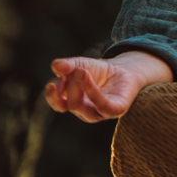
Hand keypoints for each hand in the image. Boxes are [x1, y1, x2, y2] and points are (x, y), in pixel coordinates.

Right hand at [44, 51, 171, 122]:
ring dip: (80, 88)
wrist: (125, 70)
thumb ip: (68, 66)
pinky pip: (103, 106)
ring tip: (81, 71)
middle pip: (71, 104)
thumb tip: (55, 65)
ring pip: (83, 108)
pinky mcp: (115, 110)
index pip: (58, 104)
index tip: (51, 84)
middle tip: (76, 70)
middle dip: (71, 87)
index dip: (52, 96)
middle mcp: (84, 110)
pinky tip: (89, 82)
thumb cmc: (99, 71)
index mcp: (72, 102)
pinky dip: (94, 94)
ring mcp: (100, 112)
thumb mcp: (81, 64)